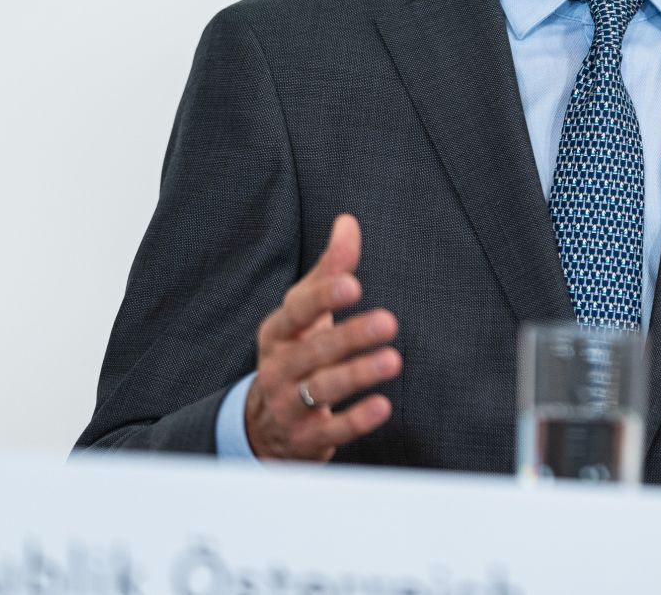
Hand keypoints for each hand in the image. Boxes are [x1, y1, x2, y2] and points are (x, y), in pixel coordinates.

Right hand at [245, 214, 401, 460]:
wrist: (268, 425)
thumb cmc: (298, 353)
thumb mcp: (306, 314)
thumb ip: (330, 270)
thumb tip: (348, 222)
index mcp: (278, 333)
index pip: (297, 312)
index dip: (323, 297)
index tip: (353, 283)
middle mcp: (278, 368)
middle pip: (313, 351)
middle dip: (350, 336)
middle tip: (388, 322)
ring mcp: (289, 405)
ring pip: (322, 389)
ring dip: (358, 374)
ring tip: (393, 360)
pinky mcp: (306, 438)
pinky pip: (331, 430)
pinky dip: (356, 419)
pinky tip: (382, 406)